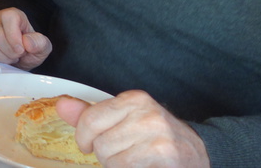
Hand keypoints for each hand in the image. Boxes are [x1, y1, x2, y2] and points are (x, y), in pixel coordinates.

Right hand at [0, 7, 51, 69]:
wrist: (15, 55)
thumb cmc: (27, 49)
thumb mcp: (42, 47)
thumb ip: (40, 43)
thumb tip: (28, 43)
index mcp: (12, 14)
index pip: (9, 20)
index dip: (15, 40)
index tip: (21, 50)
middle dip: (9, 53)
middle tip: (15, 56)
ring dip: (1, 57)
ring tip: (8, 57)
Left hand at [56, 92, 208, 166]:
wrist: (198, 153)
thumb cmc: (155, 137)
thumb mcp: (124, 119)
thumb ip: (91, 114)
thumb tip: (61, 106)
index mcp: (134, 99)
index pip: (90, 120)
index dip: (83, 138)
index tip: (87, 145)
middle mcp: (147, 114)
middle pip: (100, 144)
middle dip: (105, 155)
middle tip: (123, 154)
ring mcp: (158, 136)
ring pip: (112, 160)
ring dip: (117, 166)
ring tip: (133, 161)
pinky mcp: (165, 155)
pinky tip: (143, 166)